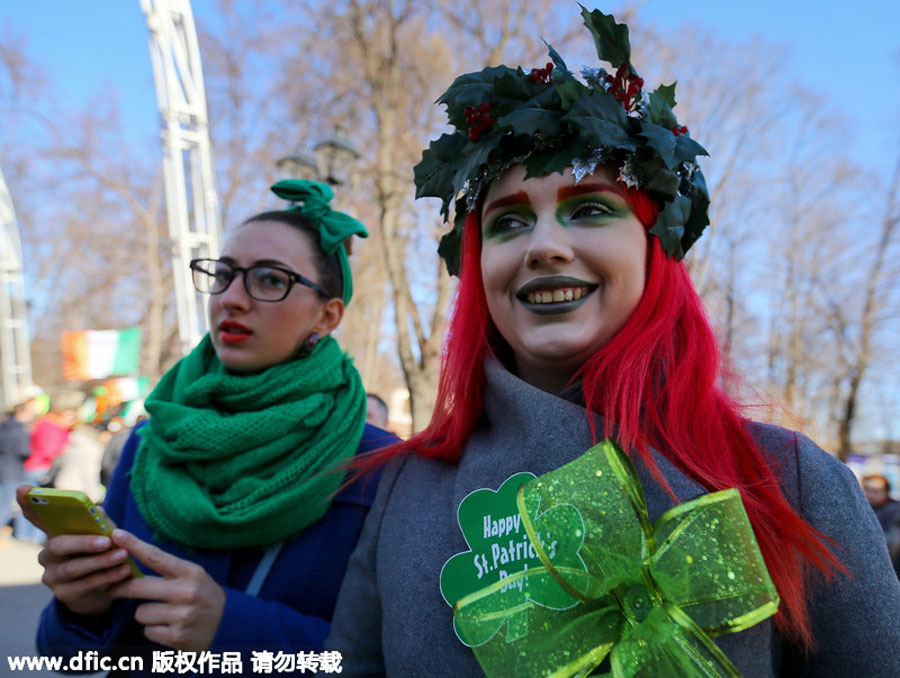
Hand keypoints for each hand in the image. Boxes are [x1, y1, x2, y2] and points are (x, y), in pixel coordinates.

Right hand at [15, 485, 132, 615]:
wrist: (104, 590)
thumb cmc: (102, 554)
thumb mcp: (103, 534)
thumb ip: (100, 522)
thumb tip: (97, 512)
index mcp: (55, 534)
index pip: (37, 518)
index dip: (28, 504)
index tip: (24, 489)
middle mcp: (47, 555)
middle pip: (58, 545)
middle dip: (83, 542)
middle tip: (107, 540)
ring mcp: (52, 576)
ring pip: (73, 568)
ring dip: (100, 561)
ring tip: (122, 555)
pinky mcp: (63, 594)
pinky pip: (85, 585)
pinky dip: (106, 577)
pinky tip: (123, 571)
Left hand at [108, 529, 225, 651]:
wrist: (228, 625)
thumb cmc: (204, 596)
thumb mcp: (193, 577)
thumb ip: (167, 572)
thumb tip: (130, 565)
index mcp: (191, 572)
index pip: (156, 557)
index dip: (134, 545)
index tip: (117, 535)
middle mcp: (187, 592)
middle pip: (138, 587)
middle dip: (121, 588)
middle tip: (112, 589)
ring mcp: (182, 615)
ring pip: (140, 613)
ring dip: (147, 614)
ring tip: (165, 614)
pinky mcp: (177, 636)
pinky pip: (148, 631)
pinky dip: (155, 630)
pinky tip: (170, 627)